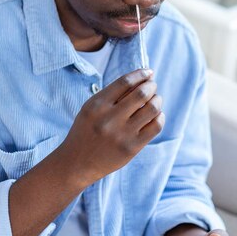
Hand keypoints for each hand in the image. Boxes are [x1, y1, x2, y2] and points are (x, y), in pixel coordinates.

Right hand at [58, 68, 163, 186]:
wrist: (76, 163)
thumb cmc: (85, 131)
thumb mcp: (90, 109)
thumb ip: (111, 95)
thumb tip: (140, 80)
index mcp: (97, 105)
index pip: (125, 82)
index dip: (140, 74)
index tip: (148, 72)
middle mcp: (109, 119)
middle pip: (141, 93)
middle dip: (151, 85)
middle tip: (152, 85)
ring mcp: (121, 134)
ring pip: (152, 108)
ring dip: (157, 100)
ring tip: (155, 99)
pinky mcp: (131, 148)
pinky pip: (155, 126)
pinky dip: (160, 117)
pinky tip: (156, 115)